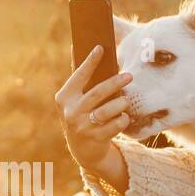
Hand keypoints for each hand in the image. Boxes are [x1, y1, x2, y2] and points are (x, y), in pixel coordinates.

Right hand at [54, 45, 132, 181]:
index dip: (90, 62)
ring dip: (120, 104)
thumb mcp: (74, 98)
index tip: (101, 48)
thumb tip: (76, 46)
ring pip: (106, 111)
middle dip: (114, 83)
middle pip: (96, 93)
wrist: (83, 149)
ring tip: (126, 99)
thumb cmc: (81, 114)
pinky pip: (114, 126)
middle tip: (130, 75)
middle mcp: (71, 112)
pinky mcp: (95, 139)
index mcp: (64, 97)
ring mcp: (82, 127)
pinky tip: (124, 117)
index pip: (79, 76)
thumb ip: (78, 76)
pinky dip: (122, 120)